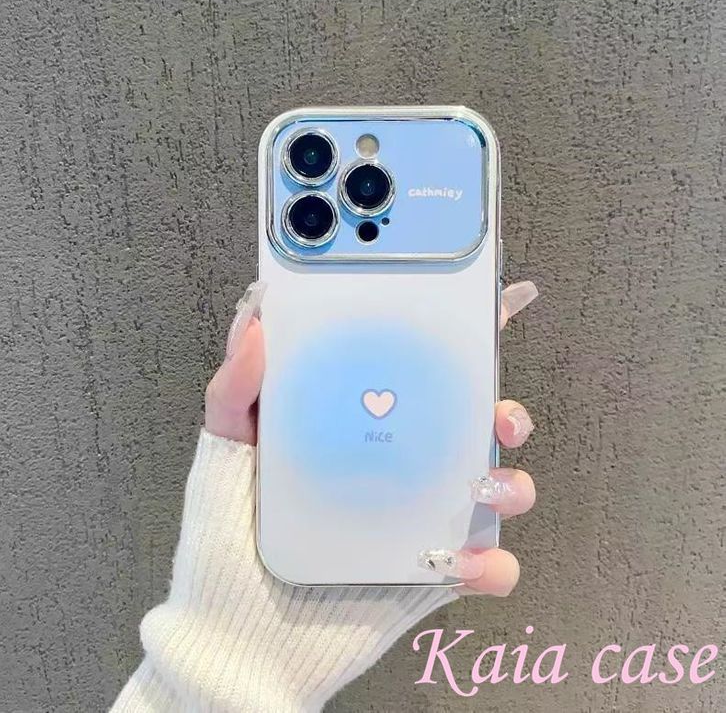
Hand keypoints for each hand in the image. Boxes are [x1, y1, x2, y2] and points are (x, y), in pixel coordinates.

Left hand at [205, 280, 537, 594]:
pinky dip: (490, 564)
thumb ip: (234, 388)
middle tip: (496, 416)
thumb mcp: (224, 453)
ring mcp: (423, 516)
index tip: (495, 299)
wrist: (239, 636)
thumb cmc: (229, 537)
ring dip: (512, 482)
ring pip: (499, 487)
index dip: (462, 332)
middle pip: (477, 422)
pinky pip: (488, 565)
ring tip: (479, 489)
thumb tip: (255, 318)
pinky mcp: (436, 572)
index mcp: (364, 424)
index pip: (419, 369)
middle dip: (505, 409)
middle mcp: (402, 463)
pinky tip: (458, 563)